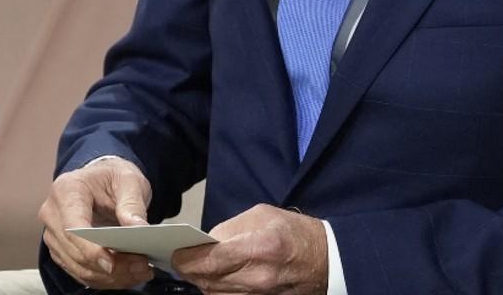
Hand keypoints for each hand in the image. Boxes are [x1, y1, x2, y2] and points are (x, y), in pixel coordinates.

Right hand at [38, 156, 154, 289]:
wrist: (103, 179)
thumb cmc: (113, 176)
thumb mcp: (129, 180)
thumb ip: (132, 203)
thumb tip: (138, 229)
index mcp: (66, 191)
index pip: (72, 227)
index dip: (90, 250)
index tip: (112, 264)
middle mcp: (53, 214)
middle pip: (76, 252)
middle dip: (110, 266)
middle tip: (142, 267)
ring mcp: (54, 234)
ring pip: (78, 267)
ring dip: (110, 277)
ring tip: (140, 272)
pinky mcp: (61, 250)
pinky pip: (81, 272)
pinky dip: (105, 278)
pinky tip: (128, 275)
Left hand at [171, 203, 327, 294]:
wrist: (327, 260)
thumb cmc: (296, 233)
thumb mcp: (263, 215)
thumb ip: (230, 228)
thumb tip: (206, 241)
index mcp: (259, 248)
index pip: (210, 260)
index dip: (186, 258)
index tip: (176, 252)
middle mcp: (258, 278)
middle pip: (208, 281)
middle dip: (190, 270)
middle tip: (181, 258)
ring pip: (214, 294)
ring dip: (203, 281)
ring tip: (198, 267)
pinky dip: (218, 289)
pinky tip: (217, 278)